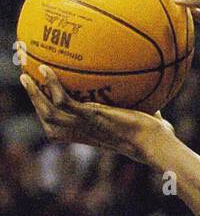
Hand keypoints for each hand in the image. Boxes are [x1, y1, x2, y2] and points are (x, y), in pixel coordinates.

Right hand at [19, 64, 170, 161]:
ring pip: (48, 112)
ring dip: (34, 93)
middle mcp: (84, 132)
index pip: (61, 130)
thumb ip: (141, 108)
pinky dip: (51, 85)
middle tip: (26, 79)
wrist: (157, 146)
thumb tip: (153, 92)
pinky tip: (46, 69)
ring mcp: (86, 125)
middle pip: (48, 122)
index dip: (48, 116)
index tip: (43, 99)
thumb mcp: (142, 120)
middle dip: (34, 102)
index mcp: (90, 135)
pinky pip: (63, 101)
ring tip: (25, 74)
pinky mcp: (91, 117)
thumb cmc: (157, 137)